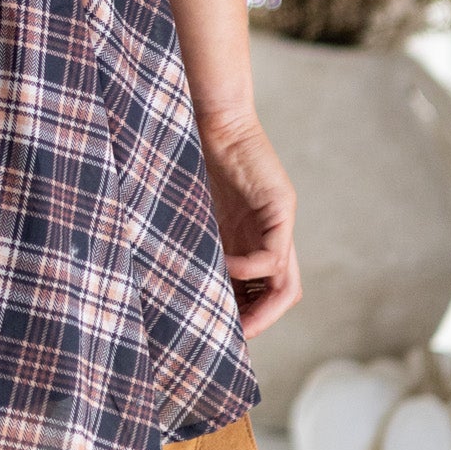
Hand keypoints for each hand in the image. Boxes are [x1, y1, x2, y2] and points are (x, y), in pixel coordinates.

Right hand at [195, 108, 301, 337]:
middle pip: (284, 294)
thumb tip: (162, 278)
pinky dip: (252, 269)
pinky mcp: (281, 205)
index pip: (264, 289)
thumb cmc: (192, 155)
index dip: (248, 314)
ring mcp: (280, 221)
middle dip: (259, 320)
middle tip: (231, 335)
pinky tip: (227, 268)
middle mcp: (272, 234)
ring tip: (233, 316)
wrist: (210, 114)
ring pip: (287, 282)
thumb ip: (195, 239)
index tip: (219, 329)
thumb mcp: (194, 210)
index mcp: (251, 236)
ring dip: (262, 306)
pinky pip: (274, 254)